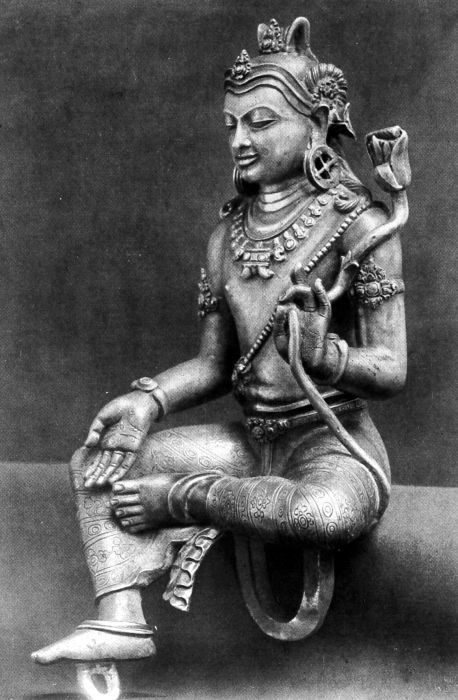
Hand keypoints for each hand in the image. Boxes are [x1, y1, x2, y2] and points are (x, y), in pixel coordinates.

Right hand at [83, 391, 157, 487]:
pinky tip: (114, 478)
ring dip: (107, 475)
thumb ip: (94, 431)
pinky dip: (121, 470)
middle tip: (88, 486)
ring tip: (99, 485)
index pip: (98, 457)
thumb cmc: (120, 406)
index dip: (92, 468)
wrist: (138, 401)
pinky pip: (128, 461)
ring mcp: (125, 447)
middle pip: (105, 464)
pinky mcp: (134, 446)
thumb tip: (87, 445)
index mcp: (107, 440)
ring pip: (114, 465)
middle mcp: (115, 446)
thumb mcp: (102, 418)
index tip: (85, 478)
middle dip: (97, 475)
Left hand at [273, 265, 333, 380]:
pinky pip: (324, 303)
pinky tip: (317, 283)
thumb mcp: (279, 338)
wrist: (306, 364)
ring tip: (289, 296)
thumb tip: (282, 307)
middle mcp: (304, 309)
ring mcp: (313, 313)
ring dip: (300, 288)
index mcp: (292, 311)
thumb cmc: (291, 350)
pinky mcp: (323, 319)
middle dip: (298, 278)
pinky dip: (321, 292)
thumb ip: (278, 323)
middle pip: (302, 288)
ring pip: (310, 293)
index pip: (292, 292)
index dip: (293, 280)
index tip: (290, 273)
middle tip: (284, 293)